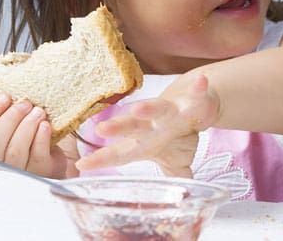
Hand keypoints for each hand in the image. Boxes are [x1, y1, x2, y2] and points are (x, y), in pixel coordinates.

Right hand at [0, 94, 67, 177]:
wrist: (67, 154)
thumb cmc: (43, 134)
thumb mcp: (25, 119)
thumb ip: (16, 109)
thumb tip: (17, 87)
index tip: (5, 96)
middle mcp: (2, 157)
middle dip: (10, 118)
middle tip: (25, 104)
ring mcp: (21, 167)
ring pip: (15, 151)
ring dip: (26, 127)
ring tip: (39, 112)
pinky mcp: (41, 170)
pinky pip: (37, 156)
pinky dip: (41, 139)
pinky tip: (46, 126)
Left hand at [75, 73, 217, 176]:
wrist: (198, 104)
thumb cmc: (179, 134)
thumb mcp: (175, 161)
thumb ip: (172, 178)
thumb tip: (174, 200)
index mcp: (147, 141)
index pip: (122, 152)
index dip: (103, 158)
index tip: (82, 165)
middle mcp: (156, 124)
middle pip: (134, 126)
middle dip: (119, 127)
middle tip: (101, 129)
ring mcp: (174, 110)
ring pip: (160, 108)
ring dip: (149, 108)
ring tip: (138, 108)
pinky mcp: (194, 99)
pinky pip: (197, 93)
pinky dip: (199, 88)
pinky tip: (200, 81)